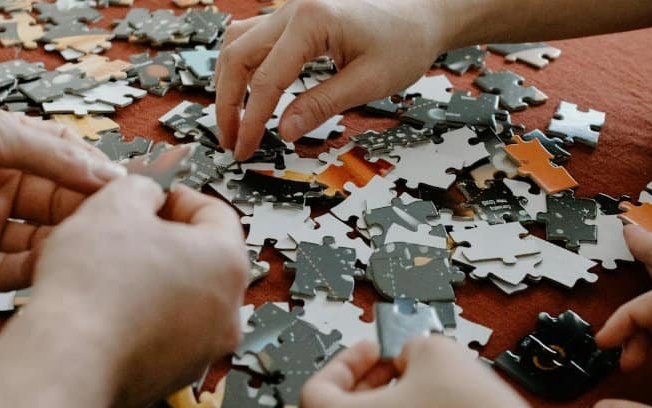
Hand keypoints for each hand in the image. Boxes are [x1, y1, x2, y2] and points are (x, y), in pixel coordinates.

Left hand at [0, 97, 125, 291]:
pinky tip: (67, 268)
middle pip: (56, 205)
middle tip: (125, 224)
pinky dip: (37, 272)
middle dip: (88, 213)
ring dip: (68, 244)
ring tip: (102, 248)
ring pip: (38, 243)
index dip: (94, 177)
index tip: (130, 189)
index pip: (61, 165)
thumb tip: (108, 175)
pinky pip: (10, 275)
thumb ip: (52, 156)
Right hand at [29, 176, 248, 407]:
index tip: (155, 196)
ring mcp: (205, 350)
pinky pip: (165, 335)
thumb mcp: (113, 206)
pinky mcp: (175, 377)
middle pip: (203, 260)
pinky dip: (143, 320)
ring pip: (185, 301)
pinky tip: (108, 311)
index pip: (217, 212)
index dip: (179, 196)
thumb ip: (141, 188)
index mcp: (227, 264)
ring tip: (110, 273)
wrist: (67, 364)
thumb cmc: (93, 292)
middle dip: (165, 241)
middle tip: (127, 232)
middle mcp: (227, 312)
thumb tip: (146, 195)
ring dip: (154, 282)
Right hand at [214, 0, 446, 159]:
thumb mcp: (369, 82)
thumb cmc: (405, 41)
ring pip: (237, 43)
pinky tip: (245, 91)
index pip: (265, 80)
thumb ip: (323, 105)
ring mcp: (290, 10)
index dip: (251, 120)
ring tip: (234, 121)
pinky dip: (242, 65)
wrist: (423, 13)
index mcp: (311, 21)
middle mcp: (292, 9)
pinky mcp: (294, 17)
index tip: (245, 149)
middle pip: (237, 57)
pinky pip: (253, 37)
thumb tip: (285, 131)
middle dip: (228, 103)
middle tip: (232, 142)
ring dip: (228, 82)